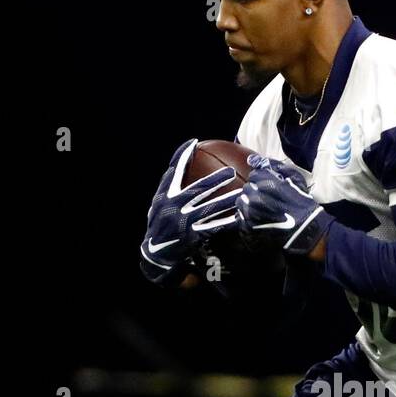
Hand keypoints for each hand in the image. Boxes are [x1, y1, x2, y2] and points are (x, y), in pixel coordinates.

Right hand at [139, 139, 241, 285]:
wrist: (154, 254)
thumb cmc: (159, 225)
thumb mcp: (159, 204)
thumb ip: (168, 187)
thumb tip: (177, 167)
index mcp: (165, 196)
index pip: (173, 172)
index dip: (182, 156)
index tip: (193, 142)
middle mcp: (174, 206)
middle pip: (197, 189)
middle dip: (215, 180)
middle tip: (230, 172)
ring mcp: (183, 222)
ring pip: (209, 208)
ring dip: (226, 201)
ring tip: (240, 194)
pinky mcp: (192, 237)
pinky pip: (213, 228)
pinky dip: (225, 223)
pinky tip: (238, 219)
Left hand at [233, 154, 333, 256]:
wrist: (306, 231)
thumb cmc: (303, 205)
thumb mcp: (297, 180)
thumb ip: (277, 166)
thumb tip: (256, 159)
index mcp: (269, 185)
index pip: (254, 174)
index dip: (260, 178)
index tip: (267, 184)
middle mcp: (259, 199)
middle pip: (247, 187)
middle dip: (254, 190)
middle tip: (265, 197)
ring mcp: (253, 214)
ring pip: (241, 201)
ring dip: (248, 202)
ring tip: (260, 208)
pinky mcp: (250, 227)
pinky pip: (241, 217)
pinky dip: (246, 216)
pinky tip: (257, 218)